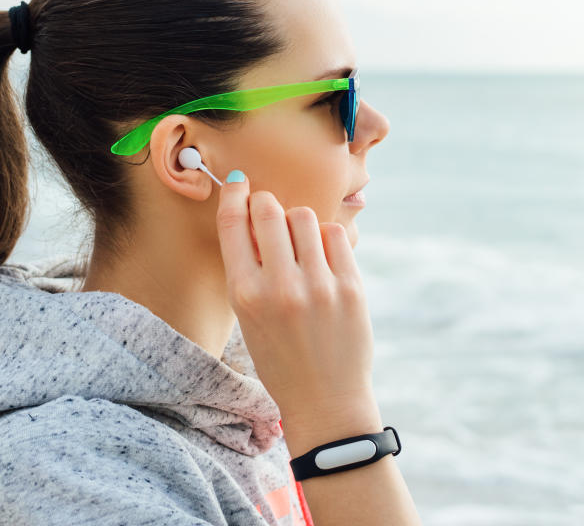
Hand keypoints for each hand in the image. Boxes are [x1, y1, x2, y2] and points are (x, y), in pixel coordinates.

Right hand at [215, 171, 375, 421]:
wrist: (325, 399)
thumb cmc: (281, 357)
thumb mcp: (249, 317)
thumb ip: (250, 268)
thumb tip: (256, 212)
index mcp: (245, 295)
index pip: (233, 224)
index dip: (235, 195)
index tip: (240, 183)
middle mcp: (280, 286)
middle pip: (269, 211)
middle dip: (267, 205)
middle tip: (271, 215)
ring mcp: (318, 286)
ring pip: (304, 216)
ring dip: (298, 222)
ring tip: (300, 245)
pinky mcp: (350, 287)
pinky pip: (334, 235)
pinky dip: (325, 238)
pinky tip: (322, 258)